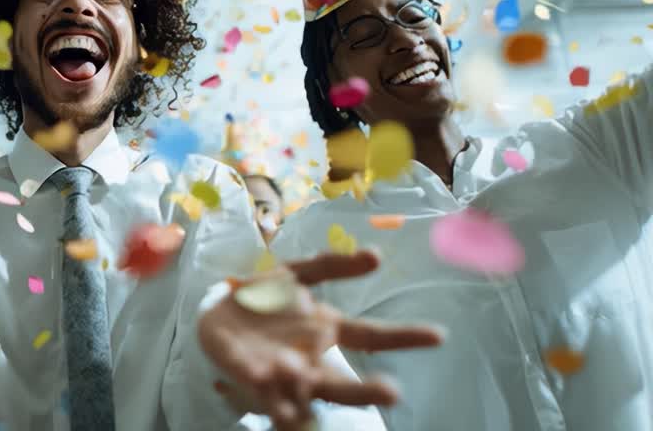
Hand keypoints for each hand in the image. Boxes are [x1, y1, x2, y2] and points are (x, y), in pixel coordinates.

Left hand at [197, 250, 443, 430]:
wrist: (214, 313)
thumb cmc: (264, 297)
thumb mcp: (296, 273)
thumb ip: (331, 264)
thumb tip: (375, 256)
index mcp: (326, 330)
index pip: (371, 336)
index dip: (404, 337)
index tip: (439, 335)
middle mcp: (311, 358)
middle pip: (343, 382)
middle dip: (366, 390)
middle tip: (393, 392)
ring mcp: (282, 372)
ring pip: (306, 393)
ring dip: (311, 389)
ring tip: (310, 377)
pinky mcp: (251, 377)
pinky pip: (266, 392)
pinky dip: (276, 397)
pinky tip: (281, 396)